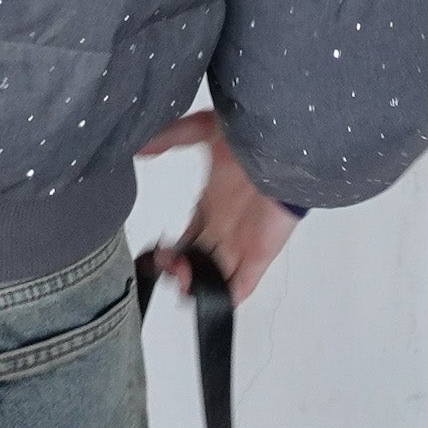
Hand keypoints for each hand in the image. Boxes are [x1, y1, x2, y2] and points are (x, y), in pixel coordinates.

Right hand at [135, 110, 297, 305]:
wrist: (288, 151)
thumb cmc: (254, 139)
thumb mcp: (204, 129)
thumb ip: (170, 137)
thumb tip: (139, 148)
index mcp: (212, 202)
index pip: (187, 234)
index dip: (170, 248)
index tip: (156, 252)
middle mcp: (224, 225)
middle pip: (196, 259)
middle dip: (177, 268)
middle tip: (164, 266)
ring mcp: (241, 243)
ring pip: (214, 276)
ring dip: (194, 283)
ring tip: (179, 279)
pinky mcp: (258, 256)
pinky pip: (240, 286)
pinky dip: (223, 297)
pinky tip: (205, 297)